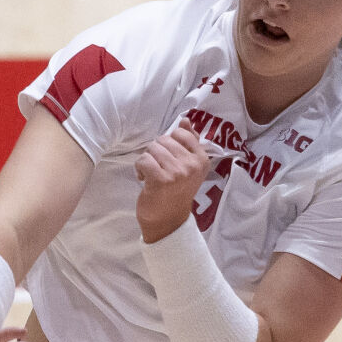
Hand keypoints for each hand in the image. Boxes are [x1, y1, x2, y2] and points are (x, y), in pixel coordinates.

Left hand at [134, 123, 213, 242]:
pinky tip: (144, 179)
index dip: (169, 144)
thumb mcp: (188, 167)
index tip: (169, 159)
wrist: (168, 221)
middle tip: (159, 169)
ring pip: (152, 148)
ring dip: (147, 161)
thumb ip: (189, 142)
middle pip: (163, 140)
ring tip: (152, 175)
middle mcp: (192, 165)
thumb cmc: (176, 192)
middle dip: (156, 153)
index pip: (181, 133)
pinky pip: (143, 159)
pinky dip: (139, 168)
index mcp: (202, 159)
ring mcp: (177, 172)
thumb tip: (185, 119)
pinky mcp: (161, 179)